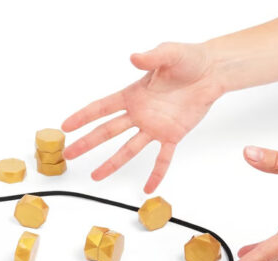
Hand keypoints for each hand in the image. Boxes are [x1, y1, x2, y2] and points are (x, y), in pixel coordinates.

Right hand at [61, 42, 222, 192]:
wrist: (211, 73)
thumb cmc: (189, 60)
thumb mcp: (169, 54)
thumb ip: (151, 58)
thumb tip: (134, 58)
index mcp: (133, 95)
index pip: (102, 108)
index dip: (82, 117)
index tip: (66, 127)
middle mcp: (138, 114)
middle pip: (107, 131)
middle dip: (87, 143)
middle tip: (70, 154)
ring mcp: (153, 127)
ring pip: (128, 149)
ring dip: (112, 163)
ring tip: (96, 176)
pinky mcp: (171, 135)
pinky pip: (162, 158)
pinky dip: (157, 173)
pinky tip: (149, 188)